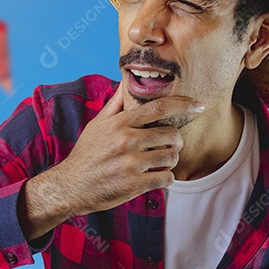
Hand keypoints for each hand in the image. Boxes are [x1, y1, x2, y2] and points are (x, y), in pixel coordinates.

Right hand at [49, 80, 205, 216]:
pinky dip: (165, 178)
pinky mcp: (134, 185)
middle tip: (168, 145)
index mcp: (119, 123)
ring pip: (172, 157)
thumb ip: (115, 104)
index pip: (159, 107)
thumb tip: (126, 82)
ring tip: (158, 162)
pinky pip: (166, 178)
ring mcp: (130, 164)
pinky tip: (154, 176)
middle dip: (175, 140)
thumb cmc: (86, 154)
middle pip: (171, 134)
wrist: (70, 186)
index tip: (198, 105)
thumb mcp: (97, 125)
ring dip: (170, 160)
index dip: (183, 104)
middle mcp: (126, 141)